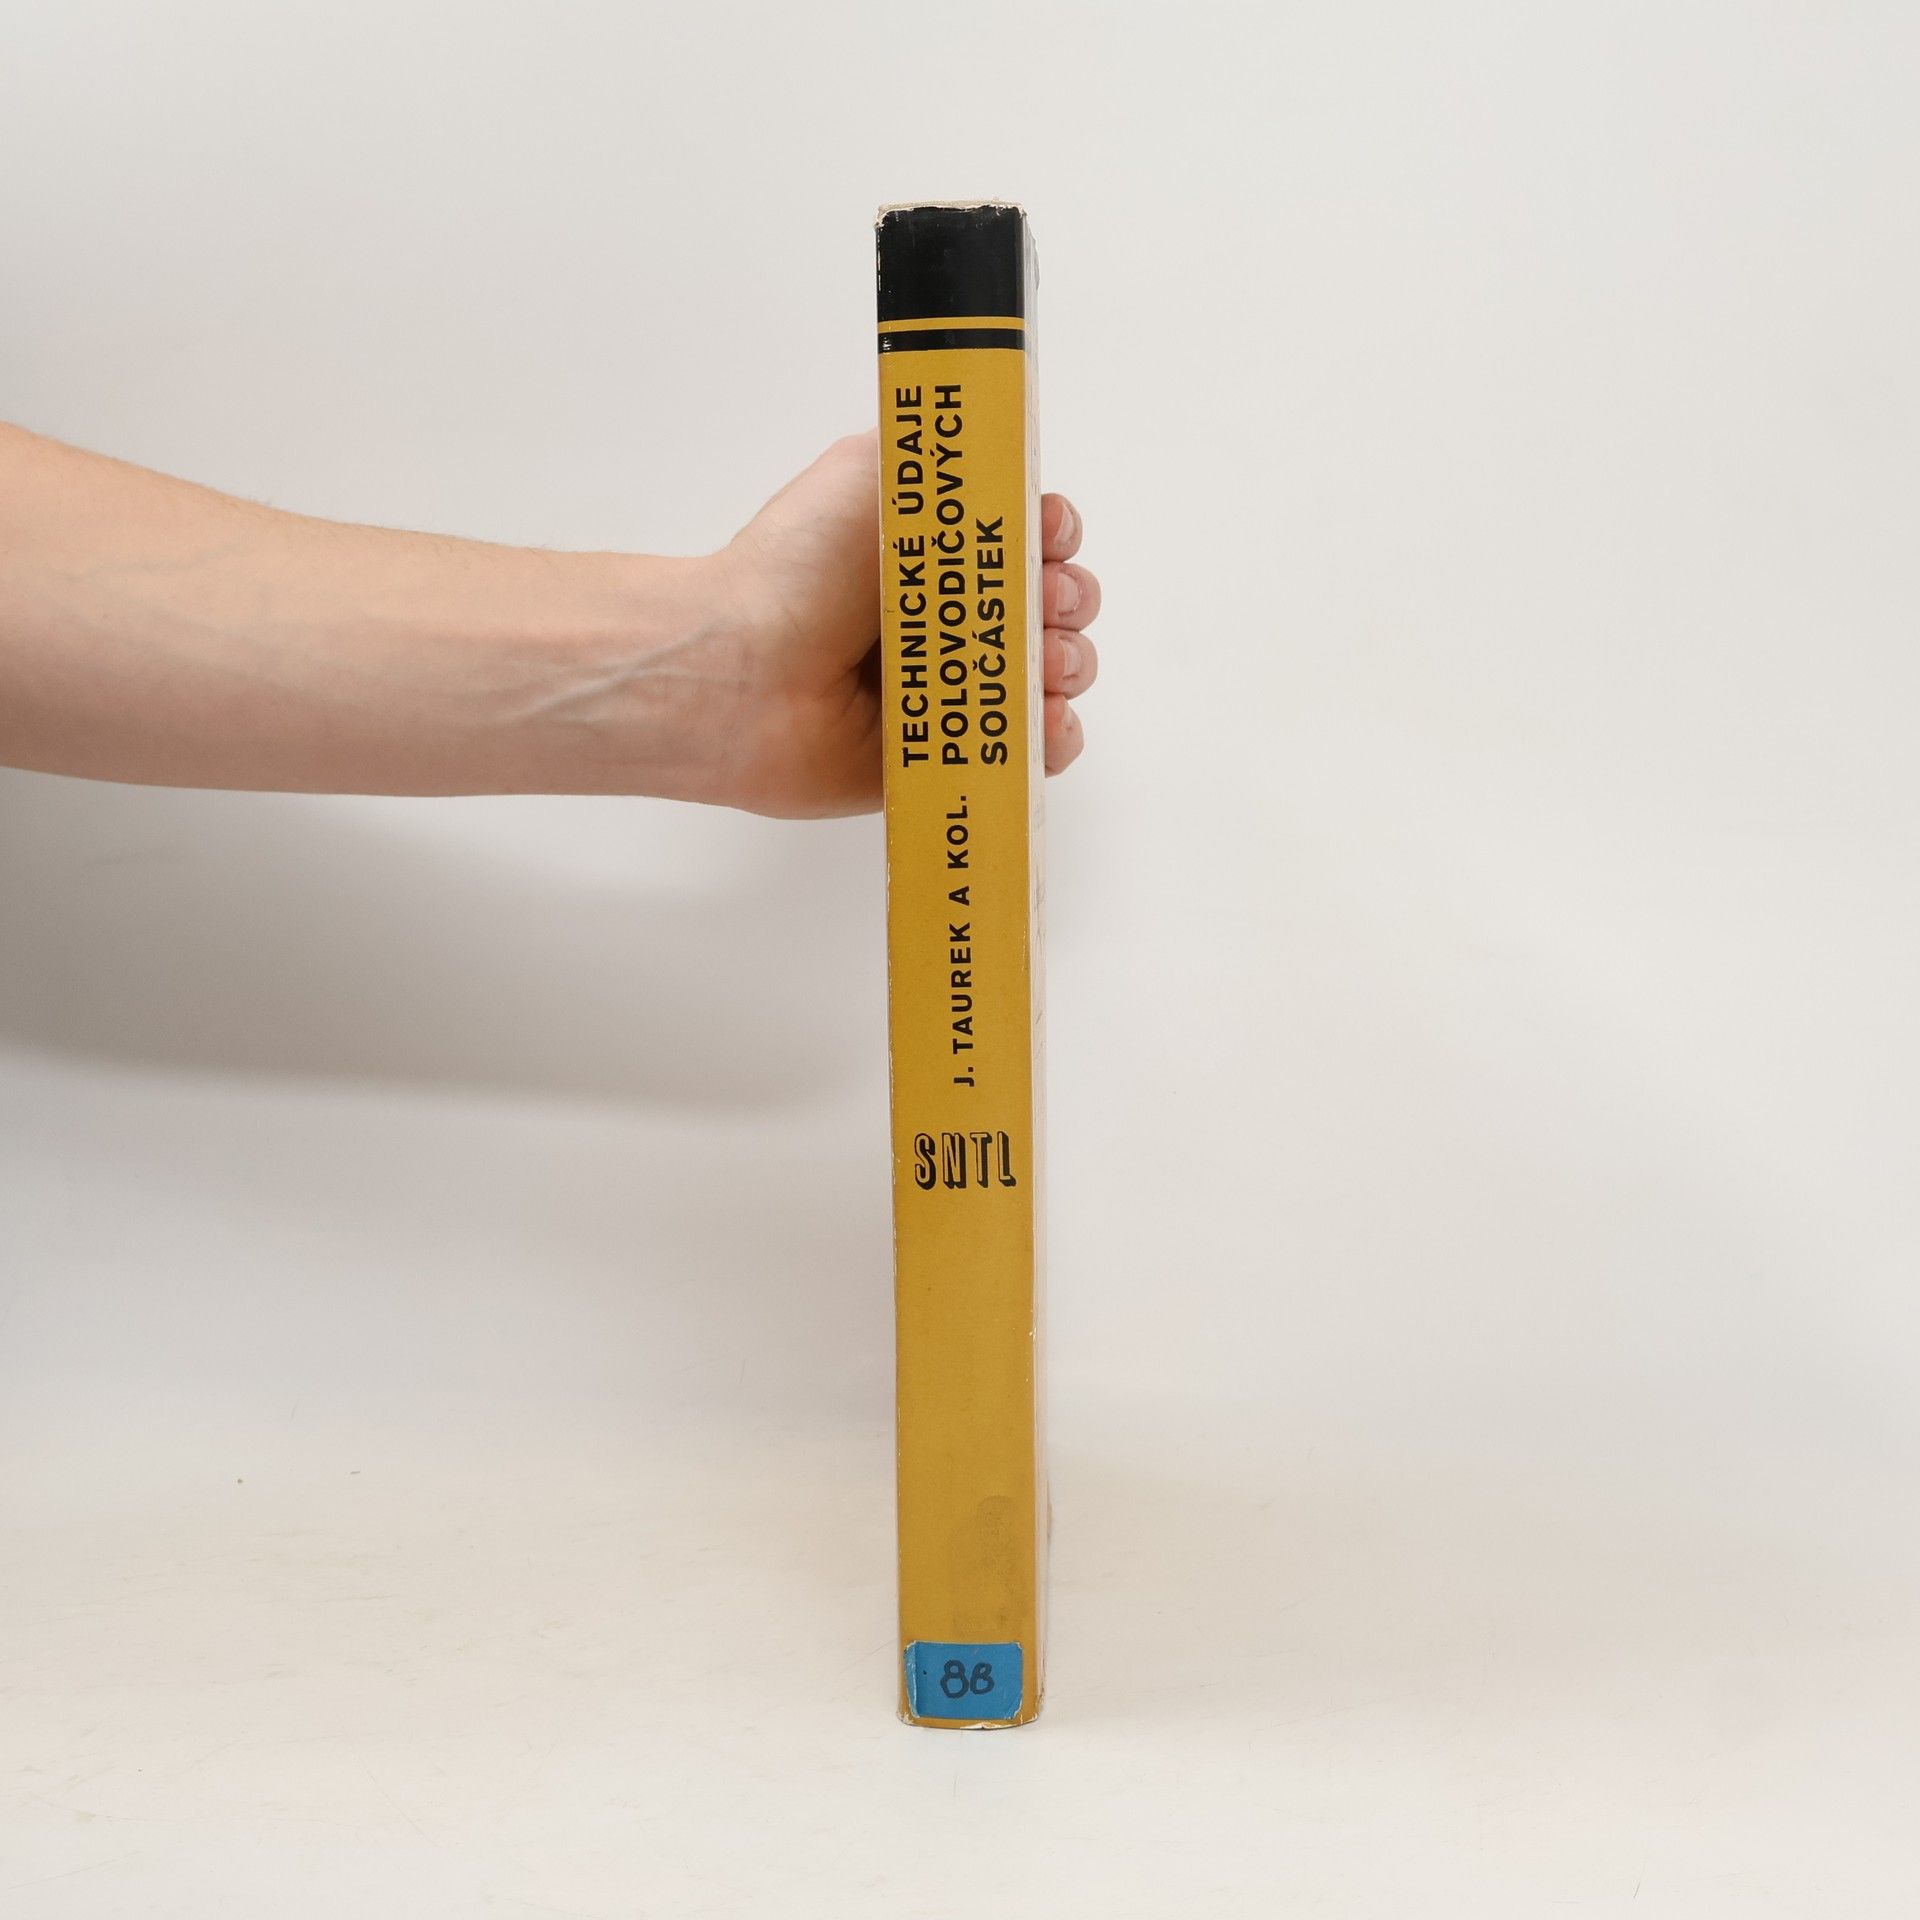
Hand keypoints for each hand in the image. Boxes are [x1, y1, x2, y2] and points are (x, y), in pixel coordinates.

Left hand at [705, 432, 1100, 817]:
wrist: (746, 672)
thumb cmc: (798, 569)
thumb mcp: (868, 469)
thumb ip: (939, 453)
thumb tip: (996, 445)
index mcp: (936, 552)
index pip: (1031, 538)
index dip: (1054, 534)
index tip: (1046, 533)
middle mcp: (950, 618)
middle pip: (1056, 606)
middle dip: (1069, 599)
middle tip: (1042, 602)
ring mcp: (953, 690)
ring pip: (1053, 677)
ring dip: (1068, 663)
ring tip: (1041, 662)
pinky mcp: (949, 755)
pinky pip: (1028, 754)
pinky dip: (1052, 738)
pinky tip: (1042, 719)